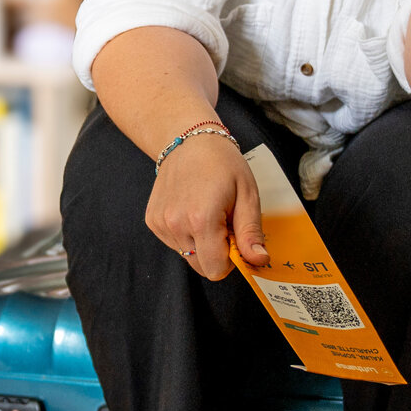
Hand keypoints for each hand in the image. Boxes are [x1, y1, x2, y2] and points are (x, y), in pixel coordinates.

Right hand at [144, 132, 269, 280]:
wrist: (189, 140)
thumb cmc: (222, 164)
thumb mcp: (248, 195)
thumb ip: (251, 232)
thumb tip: (258, 260)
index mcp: (202, 219)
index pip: (215, 269)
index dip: (230, 260)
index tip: (236, 239)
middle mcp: (176, 224)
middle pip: (200, 266)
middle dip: (216, 252)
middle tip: (223, 224)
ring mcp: (161, 223)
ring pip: (187, 256)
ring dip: (201, 243)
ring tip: (207, 213)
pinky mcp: (152, 221)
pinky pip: (174, 244)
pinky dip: (186, 235)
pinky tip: (191, 210)